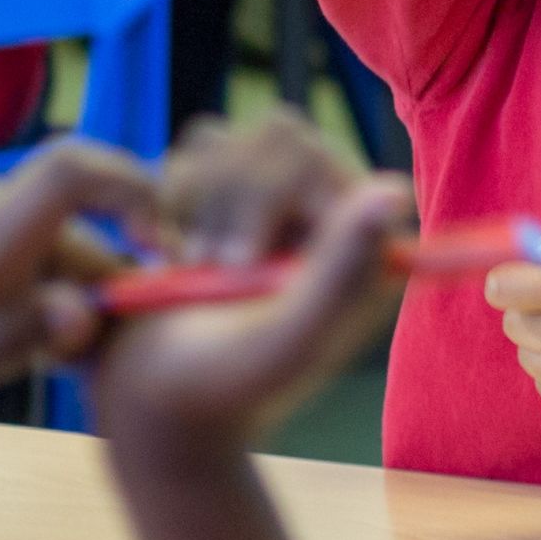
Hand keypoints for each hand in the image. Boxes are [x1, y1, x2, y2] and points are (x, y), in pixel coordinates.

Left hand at [0, 140, 160, 409]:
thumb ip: (5, 340)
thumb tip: (90, 312)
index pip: (79, 169)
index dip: (138, 195)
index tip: (162, 260)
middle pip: (83, 233)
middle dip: (110, 290)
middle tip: (100, 365)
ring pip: (47, 248)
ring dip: (63, 298)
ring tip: (40, 365)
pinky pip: (11, 254)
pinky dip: (26, 294)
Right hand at [90, 161, 420, 477]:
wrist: (148, 403)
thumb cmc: (222, 387)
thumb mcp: (284, 340)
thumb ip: (339, 272)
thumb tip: (392, 191)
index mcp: (362, 252)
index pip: (335, 161)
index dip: (284, 194)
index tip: (247, 262)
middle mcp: (324, 217)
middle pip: (280, 135)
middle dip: (232, 201)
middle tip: (215, 268)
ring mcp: (270, 200)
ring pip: (229, 138)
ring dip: (196, 205)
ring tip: (194, 269)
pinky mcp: (219, 193)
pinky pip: (194, 147)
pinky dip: (169, 200)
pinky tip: (168, 253)